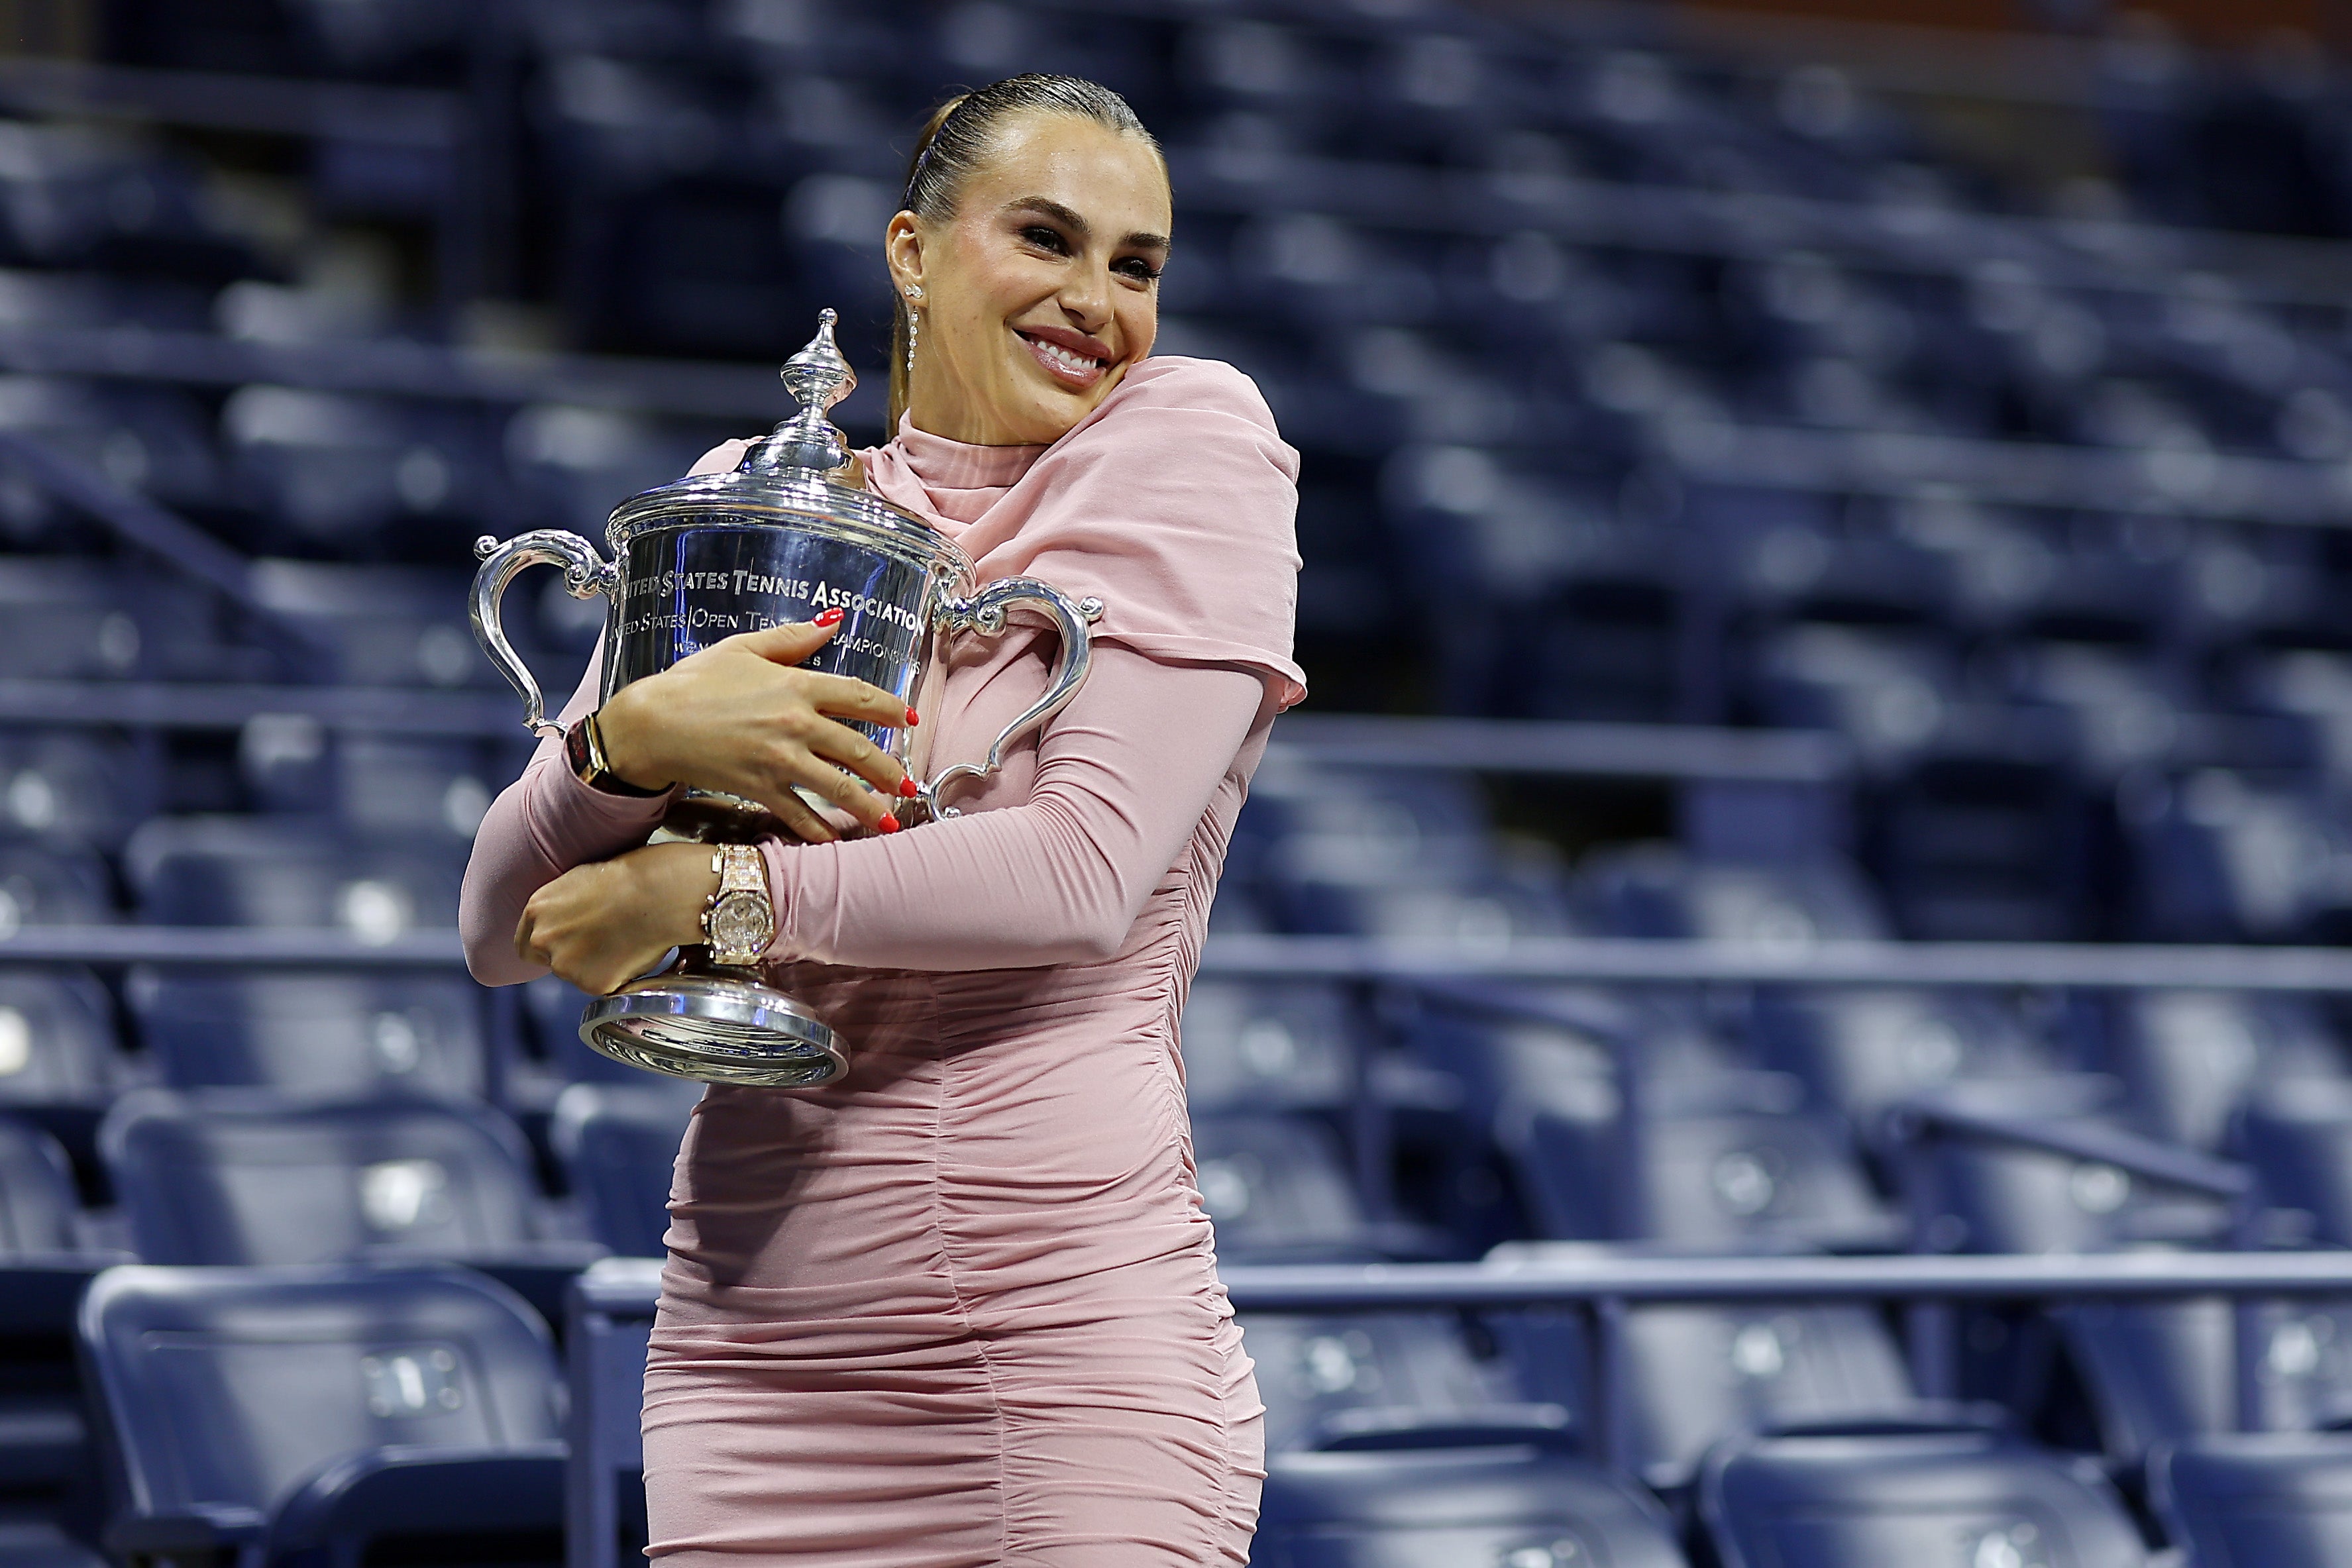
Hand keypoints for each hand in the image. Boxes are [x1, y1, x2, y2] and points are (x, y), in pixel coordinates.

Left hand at [515, 842, 718, 994]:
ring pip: (578, 975)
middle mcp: (543, 939)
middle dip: (573, 957)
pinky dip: (617, 976)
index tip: (567, 944)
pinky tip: (633, 952)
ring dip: (596, 965)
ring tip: (623, 941)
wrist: (658, 892)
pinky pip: (604, 986)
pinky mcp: (592, 984)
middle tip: (603, 942)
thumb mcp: (579, 883)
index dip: (547, 947)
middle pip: (551, 962)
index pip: (525, 946)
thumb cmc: (629, 877)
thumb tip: (567, 923)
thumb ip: (561, 909)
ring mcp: (565, 965)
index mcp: (536, 910)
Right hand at [595, 618, 915, 842]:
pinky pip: (799, 814)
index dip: (891, 709)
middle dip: (890, 770)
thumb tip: (833, 621)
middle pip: (859, 749)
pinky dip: (821, 831)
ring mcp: (779, 760)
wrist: (651, 723)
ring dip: (869, 807)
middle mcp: (795, 724)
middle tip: (909, 784)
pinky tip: (836, 841)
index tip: (909, 722)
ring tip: (890, 821)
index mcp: (796, 685)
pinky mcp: (759, 788)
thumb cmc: (693, 682)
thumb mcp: (743, 648)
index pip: (860, 696)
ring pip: (839, 787)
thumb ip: (792, 637)